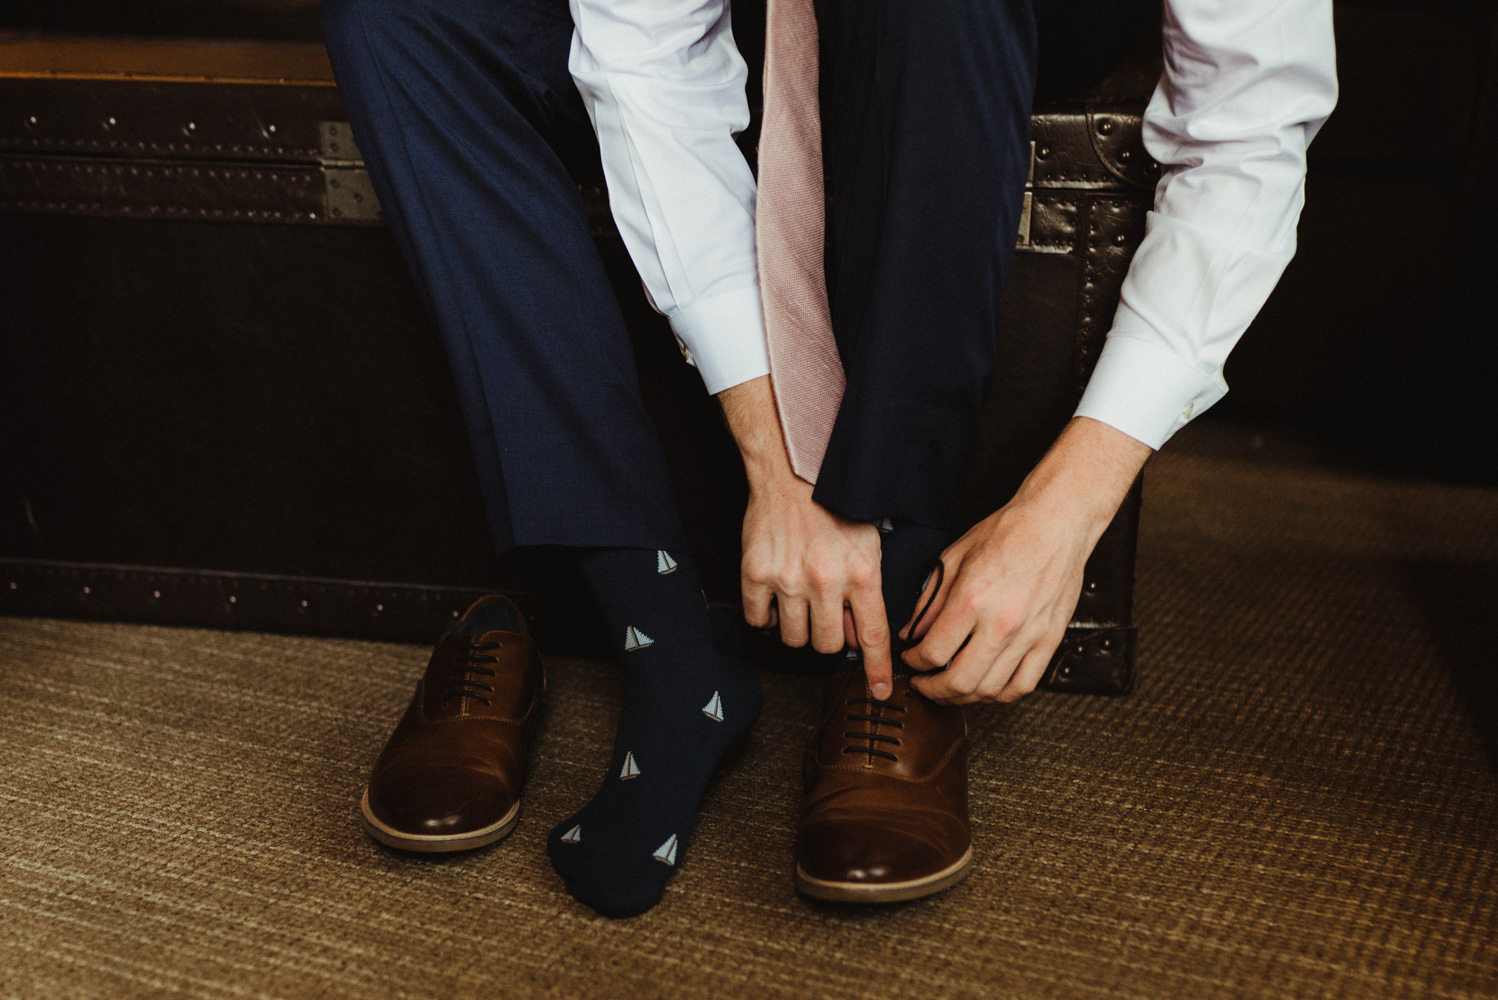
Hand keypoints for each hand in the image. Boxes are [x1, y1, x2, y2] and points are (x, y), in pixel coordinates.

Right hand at [718, 376, 893, 695]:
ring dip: (798, 628)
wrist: (792, 468)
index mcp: (861, 573)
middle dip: (830, 637)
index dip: (877, 670)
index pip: (874, 636)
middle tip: (827, 617)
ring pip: (793, 638)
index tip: (878, 691)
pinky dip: (765, 615)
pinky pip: (758, 619)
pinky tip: (774, 597)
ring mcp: (788, 579)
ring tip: (800, 603)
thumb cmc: (834, 502)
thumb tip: (860, 636)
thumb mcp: (868, 543)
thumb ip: (866, 591)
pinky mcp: (755, 574)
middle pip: (829, 645)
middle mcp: (825, 581)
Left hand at [900, 417, 1149, 703]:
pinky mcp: (1049, 640)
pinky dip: (1000, 695)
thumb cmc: (1008, 533)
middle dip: (933, 689)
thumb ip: (929, 600)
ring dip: (963, 696)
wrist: (1056, 524)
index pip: (933, 652)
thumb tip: (912, 632)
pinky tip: (986, 688)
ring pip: (990, 690)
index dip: (915, 663)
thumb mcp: (954, 558)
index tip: (911, 659)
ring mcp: (1028, 635)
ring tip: (951, 688)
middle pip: (959, 681)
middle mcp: (1000, 623)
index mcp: (972, 599)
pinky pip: (1023, 685)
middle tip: (924, 684)